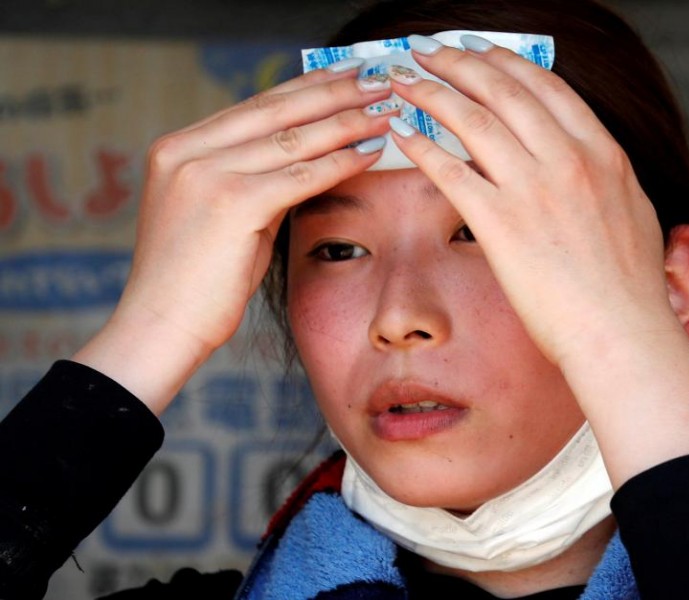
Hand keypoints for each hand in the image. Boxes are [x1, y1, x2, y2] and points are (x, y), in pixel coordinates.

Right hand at [75, 63, 396, 411]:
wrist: (160, 328)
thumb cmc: (195, 280)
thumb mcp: (222, 215)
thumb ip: (256, 180)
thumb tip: (312, 156)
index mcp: (179, 147)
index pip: (255, 105)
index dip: (306, 87)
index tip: (345, 74)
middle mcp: (187, 151)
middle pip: (277, 110)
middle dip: (334, 91)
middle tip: (378, 78)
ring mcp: (206, 174)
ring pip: (293, 138)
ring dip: (346, 121)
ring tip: (386, 109)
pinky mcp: (231, 204)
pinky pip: (300, 176)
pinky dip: (340, 163)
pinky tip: (371, 152)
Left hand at [385, 41, 674, 366]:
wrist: (622, 333)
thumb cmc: (629, 288)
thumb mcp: (633, 211)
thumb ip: (606, 178)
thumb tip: (589, 164)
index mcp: (602, 153)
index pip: (546, 86)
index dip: (505, 61)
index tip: (479, 49)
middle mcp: (568, 160)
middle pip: (503, 91)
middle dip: (459, 61)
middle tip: (428, 50)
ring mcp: (533, 190)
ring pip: (472, 120)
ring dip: (431, 92)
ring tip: (404, 80)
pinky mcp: (501, 225)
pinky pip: (451, 172)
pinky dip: (421, 147)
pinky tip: (401, 134)